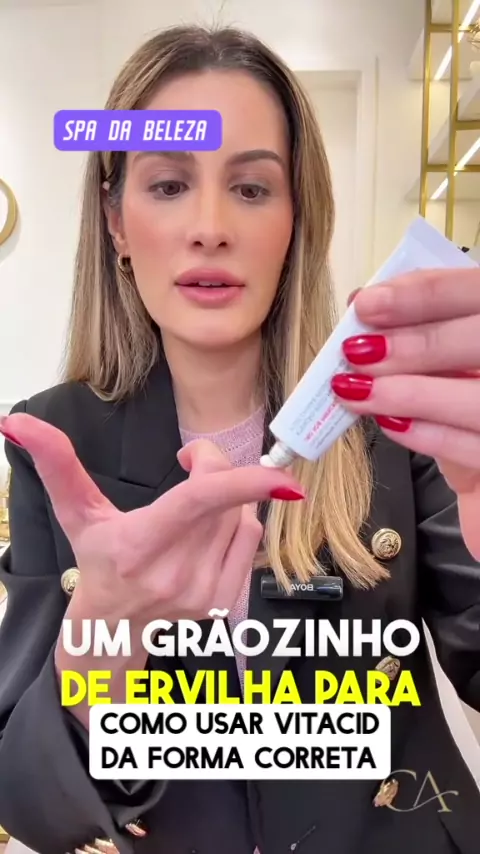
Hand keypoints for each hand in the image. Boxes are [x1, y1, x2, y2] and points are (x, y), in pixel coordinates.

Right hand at [0, 413, 303, 622]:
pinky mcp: (225, 602)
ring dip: (226, 500)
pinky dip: (235, 525)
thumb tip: (16, 422)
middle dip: (214, 469)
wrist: (114, 631)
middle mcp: (177, 573)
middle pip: (225, 499)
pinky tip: (207, 533)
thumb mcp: (76, 514)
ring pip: (242, 518)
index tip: (279, 473)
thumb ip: (56, 464)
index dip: (241, 481)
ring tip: (193, 508)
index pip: (200, 503)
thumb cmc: (97, 565)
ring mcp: (205, 592)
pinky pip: (249, 540)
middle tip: (190, 462)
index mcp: (141, 545)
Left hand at [331, 268, 479, 559]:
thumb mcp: (450, 359)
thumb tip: (367, 306)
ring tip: (359, 392)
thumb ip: (423, 328)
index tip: (368, 304)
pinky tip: (390, 424)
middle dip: (417, 344)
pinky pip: (477, 448)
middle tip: (357, 352)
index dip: (426, 292)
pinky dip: (430, 435)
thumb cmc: (467, 405)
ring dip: (413, 393)